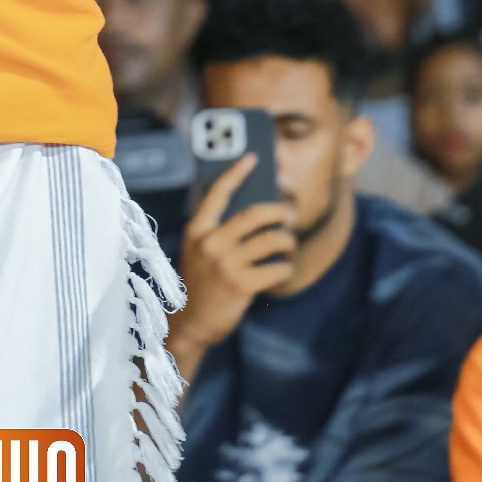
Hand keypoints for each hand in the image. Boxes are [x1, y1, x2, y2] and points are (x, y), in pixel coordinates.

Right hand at [167, 155, 295, 376]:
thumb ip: (218, 232)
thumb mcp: (198, 251)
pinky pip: (276, 268)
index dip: (236, 173)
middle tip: (290, 215)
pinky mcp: (241, 284)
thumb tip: (257, 213)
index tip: (253, 158)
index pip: (218, 193)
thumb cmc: (200, 284)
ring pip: (270, 241)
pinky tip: (282, 271)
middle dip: (278, 212)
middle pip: (254, 215)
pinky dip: (285, 268)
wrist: (191, 323)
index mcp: (197, 230)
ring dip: (287, 241)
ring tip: (288, 246)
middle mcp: (210, 242)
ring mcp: (226, 263)